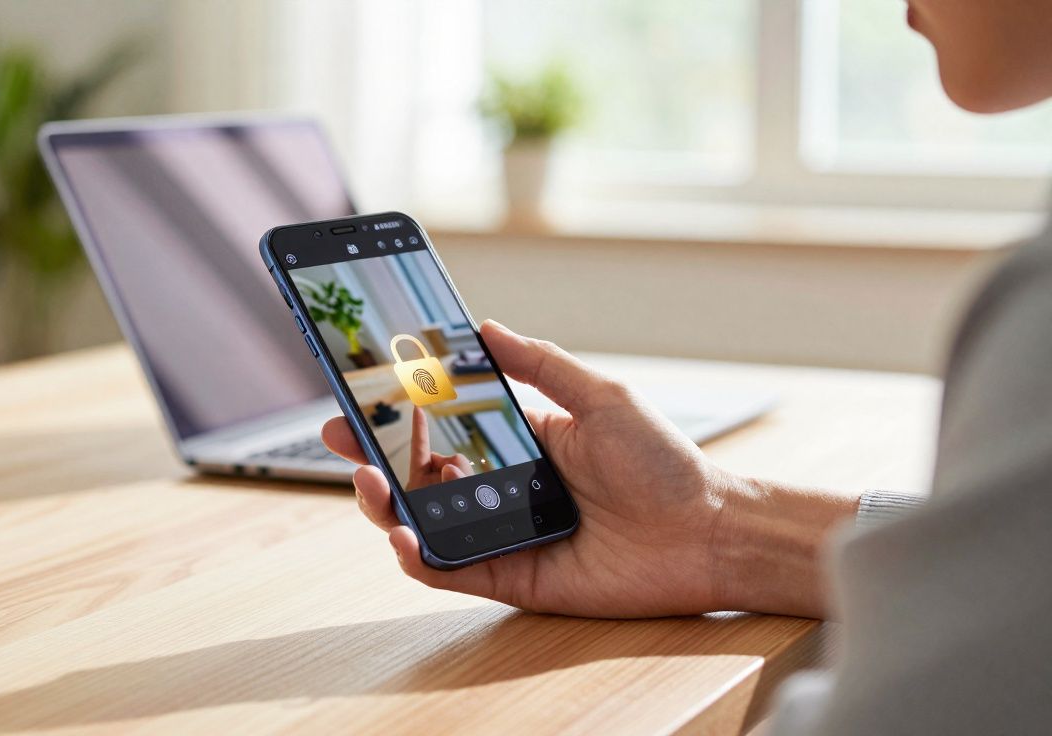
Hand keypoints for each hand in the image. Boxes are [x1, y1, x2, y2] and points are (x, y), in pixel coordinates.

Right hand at [323, 320, 854, 618]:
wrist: (710, 532)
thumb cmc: (666, 464)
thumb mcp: (602, 397)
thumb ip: (540, 364)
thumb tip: (485, 326)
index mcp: (519, 442)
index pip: (442, 424)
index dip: (398, 409)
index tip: (360, 386)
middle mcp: (502, 487)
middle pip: (418, 473)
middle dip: (371, 453)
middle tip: (342, 433)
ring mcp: (501, 533)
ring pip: (422, 521)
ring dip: (383, 503)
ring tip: (369, 481)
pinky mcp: (510, 577)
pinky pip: (450, 568)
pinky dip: (418, 555)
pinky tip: (403, 534)